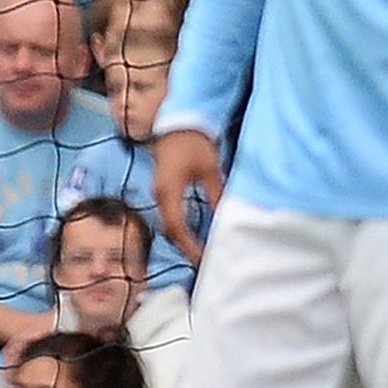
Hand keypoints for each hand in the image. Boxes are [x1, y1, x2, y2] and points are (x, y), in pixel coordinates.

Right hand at [152, 129, 224, 264]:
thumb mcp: (210, 169)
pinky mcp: (164, 191)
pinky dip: (183, 229)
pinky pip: (171, 216)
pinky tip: (195, 237)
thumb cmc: (194, 142)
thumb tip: (228, 219)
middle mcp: (160, 195)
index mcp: (168, 190)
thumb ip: (217, 195)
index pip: (177, 226)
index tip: (204, 259)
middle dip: (187, 248)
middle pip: (171, 230)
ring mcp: (160, 193)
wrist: (179, 123)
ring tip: (202, 255)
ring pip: (170, 225)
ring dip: (184, 241)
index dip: (190, 246)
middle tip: (205, 264)